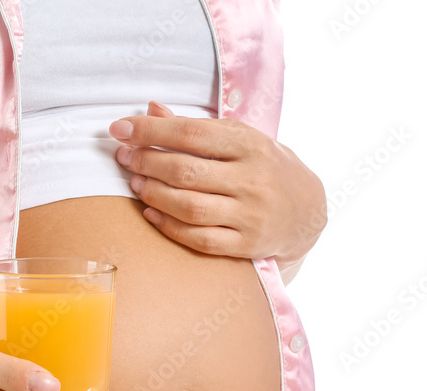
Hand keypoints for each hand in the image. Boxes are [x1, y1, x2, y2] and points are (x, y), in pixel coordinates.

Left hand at [109, 101, 327, 271]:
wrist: (306, 213)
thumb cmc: (262, 167)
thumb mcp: (239, 139)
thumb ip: (196, 127)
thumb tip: (151, 110)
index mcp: (251, 145)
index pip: (192, 134)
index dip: (150, 131)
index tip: (120, 128)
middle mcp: (253, 180)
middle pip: (186, 171)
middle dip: (146, 162)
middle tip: (124, 157)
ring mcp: (250, 215)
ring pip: (189, 207)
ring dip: (153, 194)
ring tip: (134, 183)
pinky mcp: (245, 244)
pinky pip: (199, 239)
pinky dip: (168, 226)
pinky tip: (149, 213)